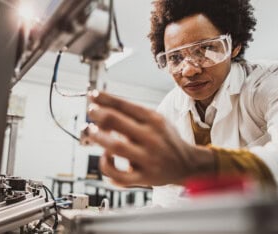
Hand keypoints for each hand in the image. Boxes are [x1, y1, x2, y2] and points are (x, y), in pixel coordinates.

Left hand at [86, 91, 214, 186]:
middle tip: (90, 111)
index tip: (93, 95)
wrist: (187, 165)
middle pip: (116, 121)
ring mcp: (147, 159)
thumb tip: (102, 108)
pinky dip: (107, 166)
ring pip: (115, 146)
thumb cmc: (165, 139)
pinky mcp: (144, 178)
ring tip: (91, 131)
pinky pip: (119, 176)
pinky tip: (105, 157)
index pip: (124, 105)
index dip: (104, 99)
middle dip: (98, 114)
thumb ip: (132, 115)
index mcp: (154, 120)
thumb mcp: (156, 120)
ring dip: (98, 137)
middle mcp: (151, 137)